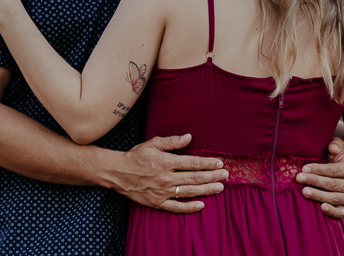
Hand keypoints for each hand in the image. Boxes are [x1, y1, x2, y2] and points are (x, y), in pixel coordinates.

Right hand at [105, 134, 226, 213]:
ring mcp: (163, 192)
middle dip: (212, 176)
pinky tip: (201, 205)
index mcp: (166, 161)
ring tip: (220, 188)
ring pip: (189, 192)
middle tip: (225, 175)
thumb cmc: (136, 156)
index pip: (193, 163)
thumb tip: (189, 137)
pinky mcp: (158, 202)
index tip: (219, 163)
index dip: (208, 163)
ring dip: (207, 190)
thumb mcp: (153, 143)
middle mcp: (166, 177)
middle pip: (195, 177)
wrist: (118, 172)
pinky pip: (176, 207)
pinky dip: (189, 207)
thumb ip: (172, 142)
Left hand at [295, 137, 343, 218]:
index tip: (304, 168)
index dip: (318, 169)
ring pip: (333, 198)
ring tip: (304, 192)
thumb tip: (332, 148)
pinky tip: (321, 208)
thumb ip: (336, 144)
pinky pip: (339, 212)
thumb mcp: (337, 148)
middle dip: (314, 181)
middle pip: (332, 184)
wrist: (342, 173)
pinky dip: (331, 211)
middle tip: (298, 178)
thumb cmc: (335, 158)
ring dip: (318, 195)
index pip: (333, 170)